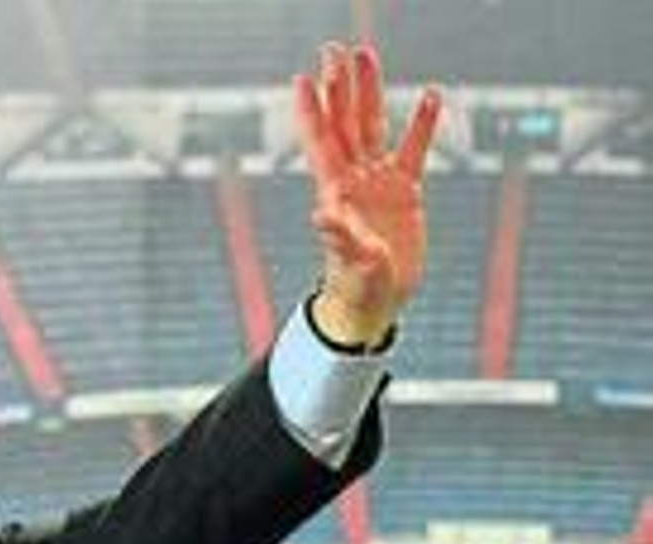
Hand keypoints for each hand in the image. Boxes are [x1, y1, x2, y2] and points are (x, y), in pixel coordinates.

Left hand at [294, 43, 440, 347]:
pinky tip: (430, 96)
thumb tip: (322, 215)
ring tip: (367, 55)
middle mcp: (355, 181)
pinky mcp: (405, 192)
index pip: (322, 142)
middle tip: (334, 50)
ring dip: (370, 92)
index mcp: (337, 194)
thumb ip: (339, 238)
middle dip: (340, 87)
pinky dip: (421, 125)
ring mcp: (379, 183)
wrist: (375, 303)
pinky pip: (413, 150)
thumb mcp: (351, 263)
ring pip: (373, 127)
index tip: (303, 78)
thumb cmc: (357, 288)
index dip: (312, 111)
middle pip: (345, 123)